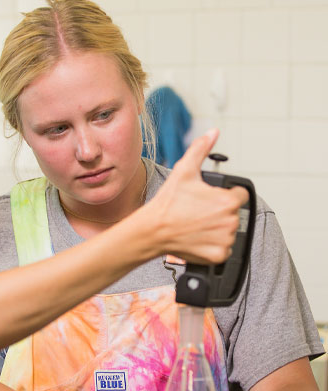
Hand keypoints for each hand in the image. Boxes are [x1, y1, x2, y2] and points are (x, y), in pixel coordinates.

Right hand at [144, 128, 249, 263]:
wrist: (153, 231)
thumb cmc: (167, 203)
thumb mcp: (184, 171)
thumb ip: (201, 149)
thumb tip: (213, 132)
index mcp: (227, 200)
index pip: (239, 196)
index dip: (224, 195)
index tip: (209, 200)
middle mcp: (230, 221)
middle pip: (232, 214)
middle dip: (218, 213)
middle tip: (197, 213)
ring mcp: (224, 239)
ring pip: (227, 232)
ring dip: (215, 230)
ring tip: (195, 225)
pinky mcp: (218, 255)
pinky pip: (223, 250)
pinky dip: (212, 247)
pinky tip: (197, 238)